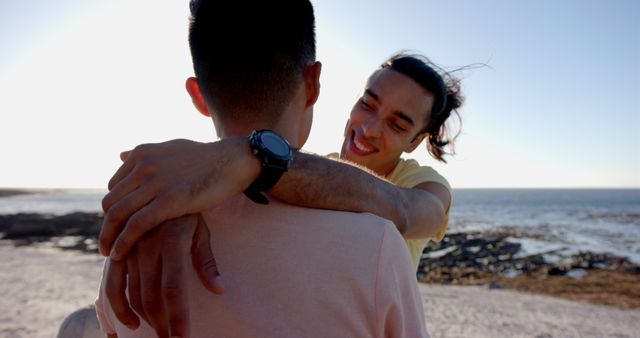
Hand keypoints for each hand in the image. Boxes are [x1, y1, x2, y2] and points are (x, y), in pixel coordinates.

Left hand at [100, 137, 259, 259]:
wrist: (233, 161)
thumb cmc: (206, 159)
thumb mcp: (170, 149)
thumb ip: (146, 155)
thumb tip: (122, 155)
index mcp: (142, 154)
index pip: (114, 187)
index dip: (114, 208)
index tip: (118, 226)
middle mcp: (143, 166)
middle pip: (111, 202)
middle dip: (107, 225)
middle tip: (107, 243)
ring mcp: (155, 182)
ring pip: (118, 214)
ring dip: (109, 237)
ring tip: (109, 252)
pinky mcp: (168, 200)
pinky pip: (136, 225)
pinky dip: (123, 241)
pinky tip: (119, 254)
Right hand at [105, 214, 223, 337]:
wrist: (159, 183)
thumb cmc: (187, 211)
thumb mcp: (201, 231)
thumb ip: (206, 262)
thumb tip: (219, 290)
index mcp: (172, 241)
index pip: (174, 287)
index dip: (177, 316)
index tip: (182, 337)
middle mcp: (148, 245)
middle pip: (151, 296)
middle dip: (162, 324)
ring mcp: (130, 248)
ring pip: (132, 294)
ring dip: (144, 319)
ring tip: (159, 333)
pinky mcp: (118, 250)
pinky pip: (112, 284)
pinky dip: (118, 307)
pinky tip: (130, 323)